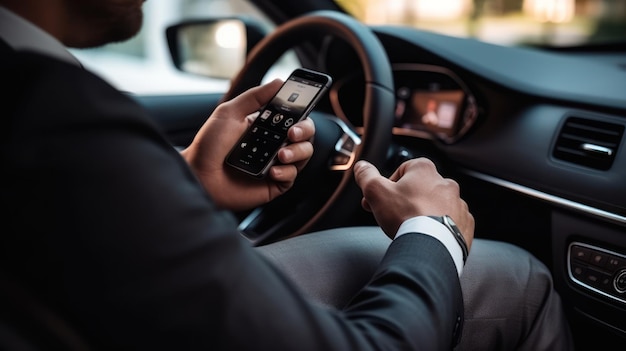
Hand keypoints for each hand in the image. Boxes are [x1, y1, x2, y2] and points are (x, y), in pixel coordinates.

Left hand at [181, 79, 314, 211]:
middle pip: (304, 135)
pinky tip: (272, 171)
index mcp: (266, 126)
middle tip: (291, 133)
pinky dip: (286, 172)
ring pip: (303, 155)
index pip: (294, 117)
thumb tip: (279, 82)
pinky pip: (292, 177)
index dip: (302, 113)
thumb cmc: (209, 145)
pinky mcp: (274, 184)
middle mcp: (274, 144)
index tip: (302, 110)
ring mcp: (275, 164)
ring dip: (298, 152)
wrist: (198, 175)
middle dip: (304, 131)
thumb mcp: (229, 112)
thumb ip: (254, 96)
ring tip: (281, 154)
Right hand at [353, 158, 473, 248]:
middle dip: (405, 200)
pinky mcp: (465, 224)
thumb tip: (361, 166)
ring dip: (424, 213)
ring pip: (435, 205)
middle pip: (419, 189)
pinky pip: (450, 222)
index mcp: (425, 170)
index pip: (403, 170)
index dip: (389, 184)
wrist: (431, 246)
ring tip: (411, 228)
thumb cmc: (405, 216)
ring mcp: (458, 204)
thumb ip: (366, 176)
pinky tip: (427, 236)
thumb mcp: (376, 191)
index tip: (382, 199)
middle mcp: (445, 183)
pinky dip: (439, 228)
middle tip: (392, 216)